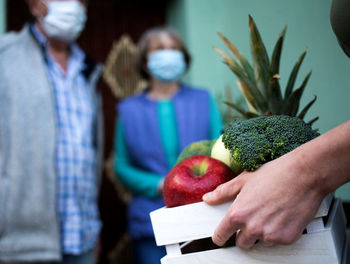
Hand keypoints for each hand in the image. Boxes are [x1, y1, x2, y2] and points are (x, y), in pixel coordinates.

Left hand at [203, 151, 324, 249]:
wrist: (304, 175)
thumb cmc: (275, 174)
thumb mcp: (244, 180)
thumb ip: (223, 192)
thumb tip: (208, 198)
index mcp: (238, 214)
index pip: (221, 235)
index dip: (220, 236)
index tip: (221, 237)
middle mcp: (252, 227)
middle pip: (241, 244)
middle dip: (244, 234)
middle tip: (253, 219)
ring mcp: (270, 235)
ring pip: (260, 243)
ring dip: (262, 233)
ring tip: (270, 213)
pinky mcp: (286, 239)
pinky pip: (277, 242)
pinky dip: (278, 233)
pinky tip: (282, 216)